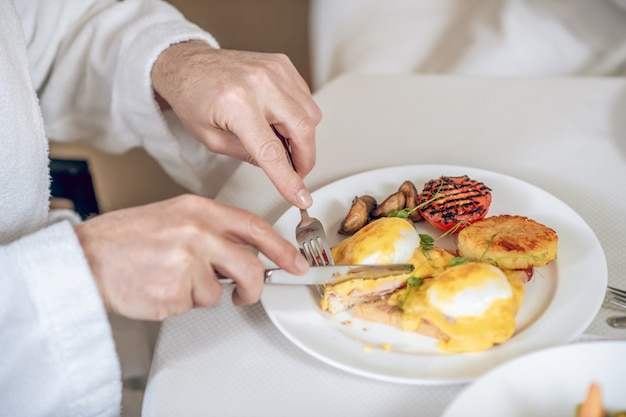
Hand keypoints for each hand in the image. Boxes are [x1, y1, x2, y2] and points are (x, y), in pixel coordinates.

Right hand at [74, 195, 308, 320]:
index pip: (255, 227)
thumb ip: (212, 231)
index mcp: (198, 210)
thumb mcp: (173, 218)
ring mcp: (187, 261)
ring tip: (173, 280)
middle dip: (254, 287)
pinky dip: (181, 302)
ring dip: (201, 294)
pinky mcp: (175, 290)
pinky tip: (160, 288)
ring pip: (219, 290)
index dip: (282, 247)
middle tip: (247, 294)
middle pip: (250, 266)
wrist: (86, 257)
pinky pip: (194, 304)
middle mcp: (197, 232)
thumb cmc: (126, 240)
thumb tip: (245, 252)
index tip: (297, 261)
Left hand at [151, 41, 321, 208]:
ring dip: (303, 137)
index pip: (272, 152)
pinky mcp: (282, 64)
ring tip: (280, 142)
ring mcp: (273, 70)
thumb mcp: (212, 140)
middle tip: (295, 172)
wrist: (188, 64)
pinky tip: (280, 120)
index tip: (300, 196)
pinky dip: (299, 115)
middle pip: (303, 130)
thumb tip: (279, 169)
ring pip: (311, 114)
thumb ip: (248, 156)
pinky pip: (306, 97)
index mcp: (237, 104)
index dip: (289, 179)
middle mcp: (259, 83)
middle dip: (305, 159)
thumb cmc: (193, 98)